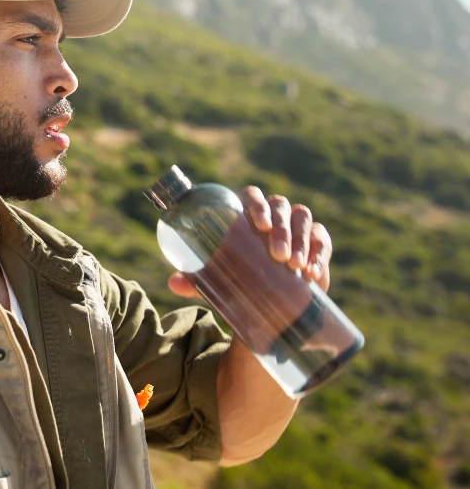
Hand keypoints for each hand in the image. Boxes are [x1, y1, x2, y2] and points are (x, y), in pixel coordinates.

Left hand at [168, 187, 331, 297]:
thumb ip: (196, 280)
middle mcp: (271, 213)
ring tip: (294, 265)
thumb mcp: (215, 279)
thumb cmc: (235, 278)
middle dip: (282, 228)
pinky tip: (312, 271)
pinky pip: (321, 238)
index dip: (257, 204)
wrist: (267, 299)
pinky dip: (319, 253)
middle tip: (277, 255)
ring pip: (302, 218)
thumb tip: (174, 283)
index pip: (252, 196)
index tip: (261, 225)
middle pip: (280, 205)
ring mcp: (295, 226)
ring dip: (300, 239)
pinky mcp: (315, 242)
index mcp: (244, 213)